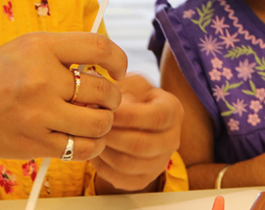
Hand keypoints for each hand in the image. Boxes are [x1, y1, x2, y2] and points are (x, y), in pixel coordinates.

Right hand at [0, 32, 126, 160]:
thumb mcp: (22, 49)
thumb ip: (59, 55)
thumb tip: (100, 66)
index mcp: (41, 47)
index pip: (99, 47)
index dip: (119, 60)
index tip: (118, 70)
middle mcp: (43, 78)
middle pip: (104, 90)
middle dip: (112, 98)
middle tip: (103, 101)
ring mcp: (40, 113)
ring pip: (99, 123)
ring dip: (104, 124)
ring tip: (94, 121)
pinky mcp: (36, 142)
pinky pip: (82, 148)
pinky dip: (91, 146)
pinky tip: (83, 140)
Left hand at [91, 74, 184, 191]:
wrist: (139, 121)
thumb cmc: (134, 99)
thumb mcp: (133, 84)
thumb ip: (122, 88)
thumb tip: (104, 104)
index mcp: (173, 111)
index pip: (156, 117)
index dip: (128, 116)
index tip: (107, 111)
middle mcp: (172, 139)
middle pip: (142, 145)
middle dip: (112, 135)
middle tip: (92, 126)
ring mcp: (160, 162)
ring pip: (129, 165)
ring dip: (105, 151)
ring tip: (92, 138)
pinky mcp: (145, 179)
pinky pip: (121, 179)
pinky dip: (103, 167)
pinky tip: (96, 152)